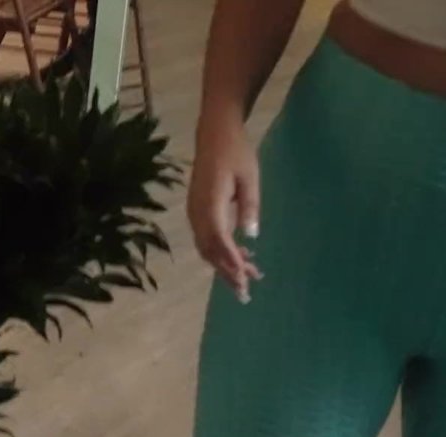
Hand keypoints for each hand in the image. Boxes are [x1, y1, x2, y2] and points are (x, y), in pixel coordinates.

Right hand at [188, 117, 262, 302]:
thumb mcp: (250, 176)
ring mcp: (194, 213)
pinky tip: (238, 258)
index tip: (243, 278)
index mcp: (210, 202)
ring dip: (224, 265)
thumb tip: (251, 236)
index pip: (219, 239)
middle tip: (245, 293)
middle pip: (209, 250)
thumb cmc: (236, 153)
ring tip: (246, 278)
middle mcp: (197, 212)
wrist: (214, 134)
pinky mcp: (196, 212)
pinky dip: (220, 253)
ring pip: (206, 248)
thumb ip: (249, 206)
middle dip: (227, 273)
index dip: (230, 261)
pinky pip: (205, 239)